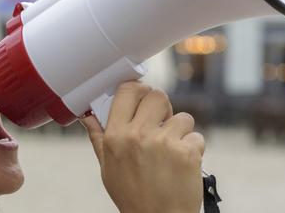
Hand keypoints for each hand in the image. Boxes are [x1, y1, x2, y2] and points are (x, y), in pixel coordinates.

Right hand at [80, 81, 204, 212]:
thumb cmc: (132, 195)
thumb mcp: (108, 167)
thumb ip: (99, 138)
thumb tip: (88, 116)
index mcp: (115, 135)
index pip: (127, 91)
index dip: (138, 89)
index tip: (142, 96)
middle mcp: (138, 135)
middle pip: (157, 95)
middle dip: (162, 107)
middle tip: (161, 122)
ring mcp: (164, 142)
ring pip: (182, 116)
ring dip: (180, 131)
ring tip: (172, 150)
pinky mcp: (187, 152)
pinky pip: (196, 136)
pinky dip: (193, 149)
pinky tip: (182, 164)